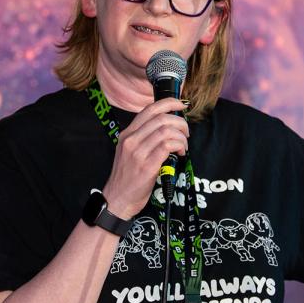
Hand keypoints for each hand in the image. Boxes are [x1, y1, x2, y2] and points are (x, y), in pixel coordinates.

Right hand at [102, 98, 187, 219]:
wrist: (118, 199)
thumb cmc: (127, 177)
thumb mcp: (128, 152)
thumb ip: (143, 138)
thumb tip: (166, 127)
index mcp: (127, 134)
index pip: (149, 110)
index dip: (169, 103)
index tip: (180, 105)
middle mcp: (131, 140)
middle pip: (161, 118)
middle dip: (180, 122)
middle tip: (186, 132)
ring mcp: (138, 153)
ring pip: (166, 131)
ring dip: (181, 136)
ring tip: (184, 145)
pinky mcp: (147, 166)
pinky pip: (168, 146)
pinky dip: (179, 146)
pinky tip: (181, 153)